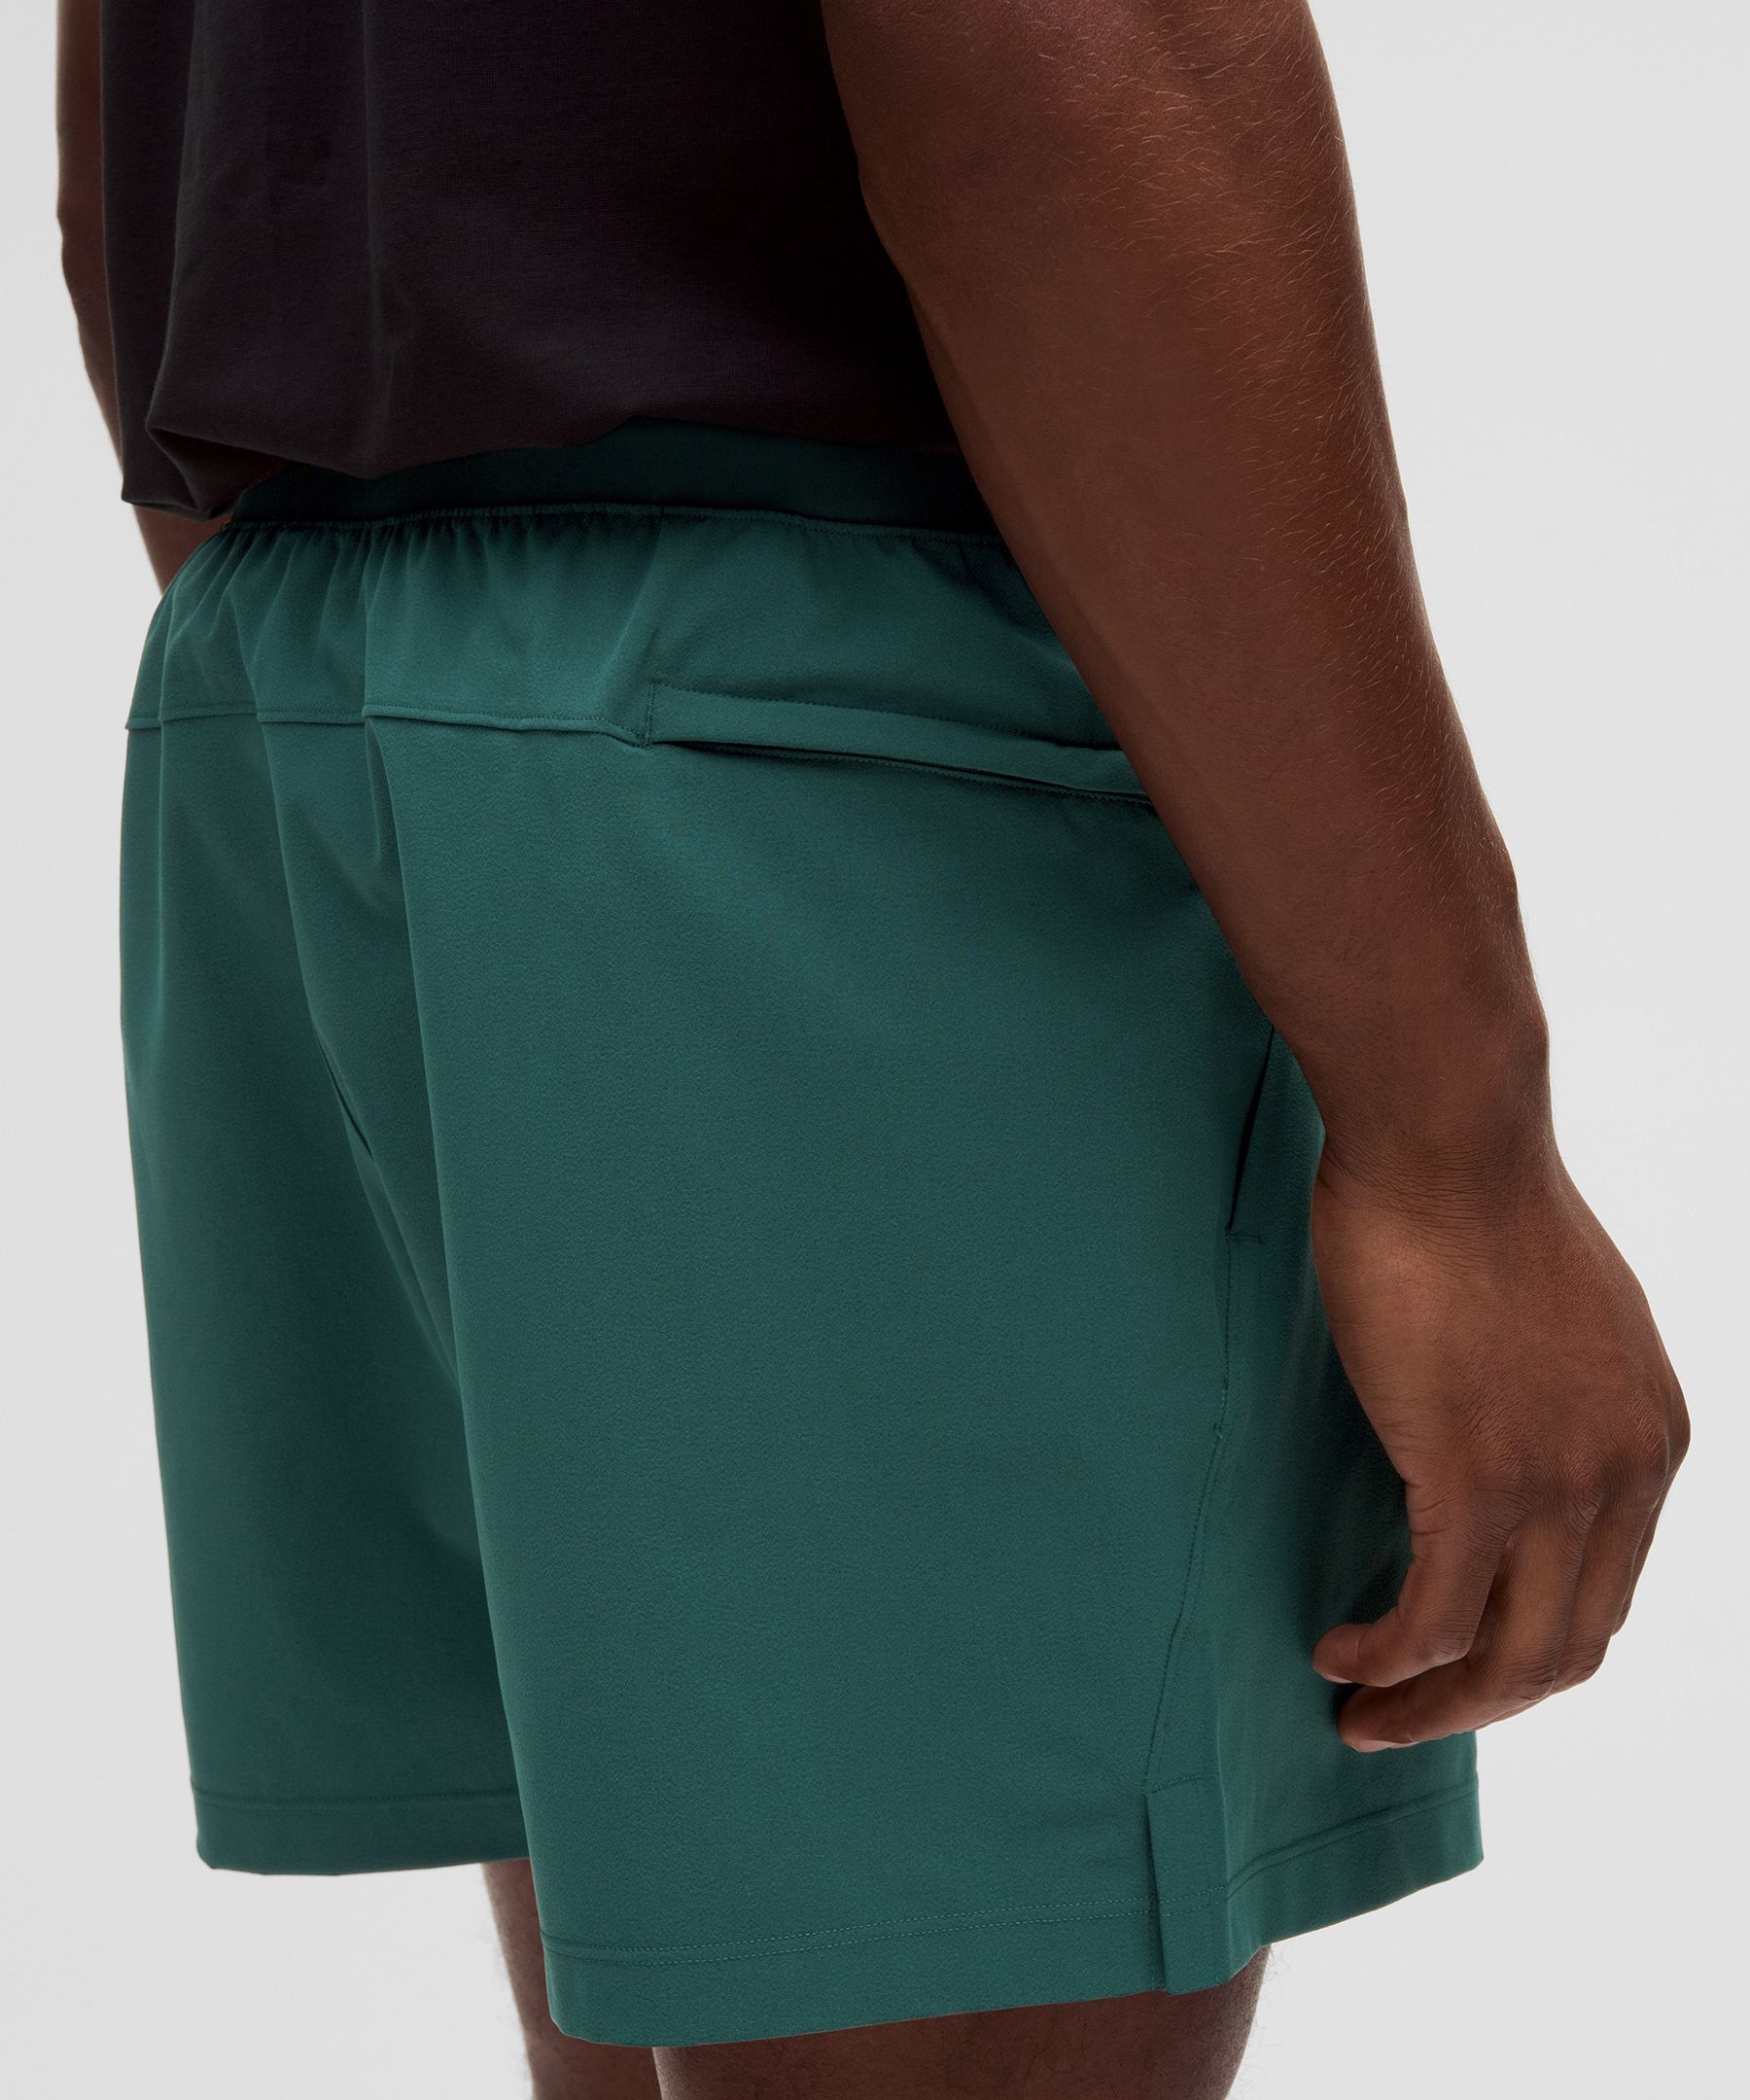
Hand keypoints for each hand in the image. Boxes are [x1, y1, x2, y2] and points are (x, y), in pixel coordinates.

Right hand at [1308, 1146, 1687, 1748]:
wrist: (1445, 1143)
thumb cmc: (1469, 1199)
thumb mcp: (1551, 1313)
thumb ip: (1547, 1394)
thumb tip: (1489, 1435)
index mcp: (1652, 1437)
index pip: (1604, 1592)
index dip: (1524, 1645)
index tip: (1452, 1659)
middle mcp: (1625, 1475)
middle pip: (1566, 1649)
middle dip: (1478, 1703)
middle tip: (1398, 1717)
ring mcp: (1558, 1484)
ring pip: (1507, 1658)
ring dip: (1429, 1707)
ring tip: (1359, 1711)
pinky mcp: (1477, 1481)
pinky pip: (1432, 1618)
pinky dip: (1383, 1659)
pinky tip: (1337, 1651)